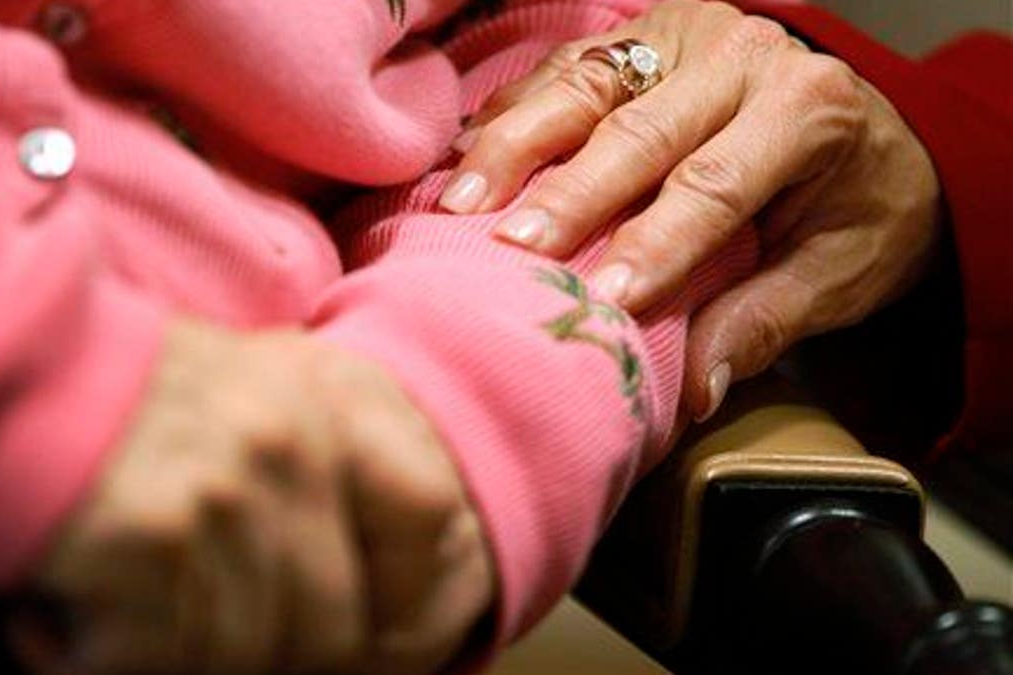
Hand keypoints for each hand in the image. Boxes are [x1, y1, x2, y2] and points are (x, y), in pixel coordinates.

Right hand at [10, 320, 493, 674]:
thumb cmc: (107, 392)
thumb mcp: (243, 391)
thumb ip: (309, 470)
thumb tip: (358, 608)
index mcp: (328, 401)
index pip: (428, 516)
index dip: (397, 596)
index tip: (344, 631)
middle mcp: (294, 442)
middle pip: (332, 624)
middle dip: (261, 650)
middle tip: (177, 620)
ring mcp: (229, 490)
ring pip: (244, 654)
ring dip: (171, 651)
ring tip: (109, 597)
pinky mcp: (153, 537)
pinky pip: (159, 658)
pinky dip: (100, 656)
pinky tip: (62, 612)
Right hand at [439, 0, 939, 420]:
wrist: (868, 131)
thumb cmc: (857, 206)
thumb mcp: (839, 272)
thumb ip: (765, 321)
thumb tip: (693, 390)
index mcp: (806, 108)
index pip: (715, 182)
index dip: (656, 242)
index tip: (603, 298)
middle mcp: (741, 55)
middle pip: (636, 128)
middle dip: (565, 193)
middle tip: (509, 249)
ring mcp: (682, 35)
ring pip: (585, 86)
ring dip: (515, 146)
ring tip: (460, 201)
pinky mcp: (638, 37)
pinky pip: (563, 69)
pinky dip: (510, 114)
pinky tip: (464, 156)